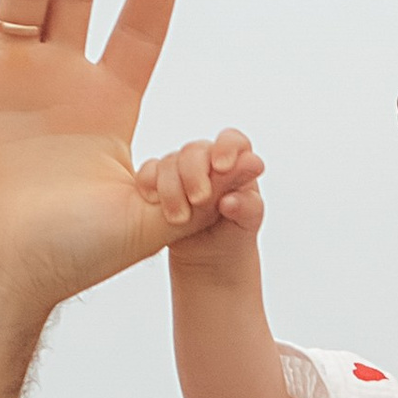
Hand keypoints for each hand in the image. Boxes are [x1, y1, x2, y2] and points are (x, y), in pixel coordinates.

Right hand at [138, 131, 266, 271]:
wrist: (211, 257)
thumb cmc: (236, 233)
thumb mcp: (248, 222)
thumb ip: (247, 207)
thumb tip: (230, 200)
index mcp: (236, 163)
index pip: (232, 141)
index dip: (227, 147)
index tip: (222, 167)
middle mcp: (207, 162)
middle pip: (194, 150)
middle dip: (194, 173)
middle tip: (200, 200)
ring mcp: (182, 171)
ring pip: (169, 162)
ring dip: (172, 189)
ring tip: (181, 219)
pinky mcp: (159, 184)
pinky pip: (148, 173)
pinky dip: (149, 185)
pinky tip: (154, 202)